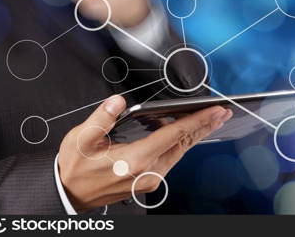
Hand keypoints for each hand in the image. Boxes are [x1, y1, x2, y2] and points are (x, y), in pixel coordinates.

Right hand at [58, 95, 232, 211]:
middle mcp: (148, 171)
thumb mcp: (82, 139)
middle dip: (205, 126)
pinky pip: (172, 157)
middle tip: (223, 113)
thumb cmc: (77, 167)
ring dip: (197, 134)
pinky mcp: (149, 179)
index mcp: (135, 159)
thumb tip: (118, 101)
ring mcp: (151, 178)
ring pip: (181, 151)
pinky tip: (184, 131)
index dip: (197, 120)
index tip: (214, 110)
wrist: (71, 193)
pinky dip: (182, 142)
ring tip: (211, 120)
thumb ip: (102, 118)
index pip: (175, 134)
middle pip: (184, 144)